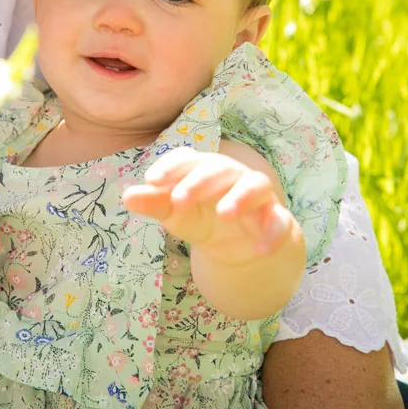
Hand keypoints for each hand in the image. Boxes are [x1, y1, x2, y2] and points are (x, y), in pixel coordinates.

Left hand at [122, 146, 294, 264]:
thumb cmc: (200, 217)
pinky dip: (273, 233)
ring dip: (241, 197)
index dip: (171, 167)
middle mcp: (231, 175)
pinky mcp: (275, 217)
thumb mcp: (175, 213)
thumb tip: (127, 197)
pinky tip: (258, 250)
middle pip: (219, 168)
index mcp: (202, 169)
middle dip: (199, 182)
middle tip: (178, 200)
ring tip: (224, 214)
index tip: (152, 181)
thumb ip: (154, 204)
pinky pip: (280, 220)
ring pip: (255, 184)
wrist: (238, 242)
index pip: (187, 158)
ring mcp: (256, 195)